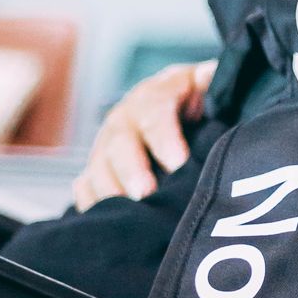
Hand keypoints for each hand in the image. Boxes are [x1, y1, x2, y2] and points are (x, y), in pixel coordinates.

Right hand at [73, 58, 217, 211]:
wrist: (187, 116)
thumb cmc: (203, 105)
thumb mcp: (210, 87)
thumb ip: (211, 82)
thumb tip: (207, 75)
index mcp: (157, 95)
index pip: (154, 109)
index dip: (163, 135)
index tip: (178, 161)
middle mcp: (127, 119)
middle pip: (120, 141)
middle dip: (131, 169)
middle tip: (145, 193)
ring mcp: (109, 145)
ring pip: (98, 166)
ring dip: (109, 191)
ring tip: (127, 215)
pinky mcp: (99, 171)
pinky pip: (86, 187)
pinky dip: (92, 204)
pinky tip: (110, 222)